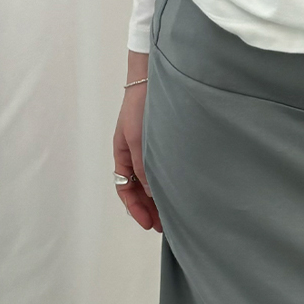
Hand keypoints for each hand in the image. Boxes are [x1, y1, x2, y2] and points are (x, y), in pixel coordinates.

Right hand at [114, 53, 161, 232]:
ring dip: (160, 197)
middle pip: (139, 189)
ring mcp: (150, 147)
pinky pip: (164, 168)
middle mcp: (135, 153)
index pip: (124, 189)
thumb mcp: (139, 139)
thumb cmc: (142, 105)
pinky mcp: (165, 141)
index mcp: (122, 153)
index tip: (148, 224)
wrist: (155, 77)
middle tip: (165, 226)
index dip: (135, 209)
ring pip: (152, 180)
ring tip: (175, 214)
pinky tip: (180, 190)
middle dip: (149, 208)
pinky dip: (169, 182)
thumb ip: (143, 167)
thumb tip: (150, 194)